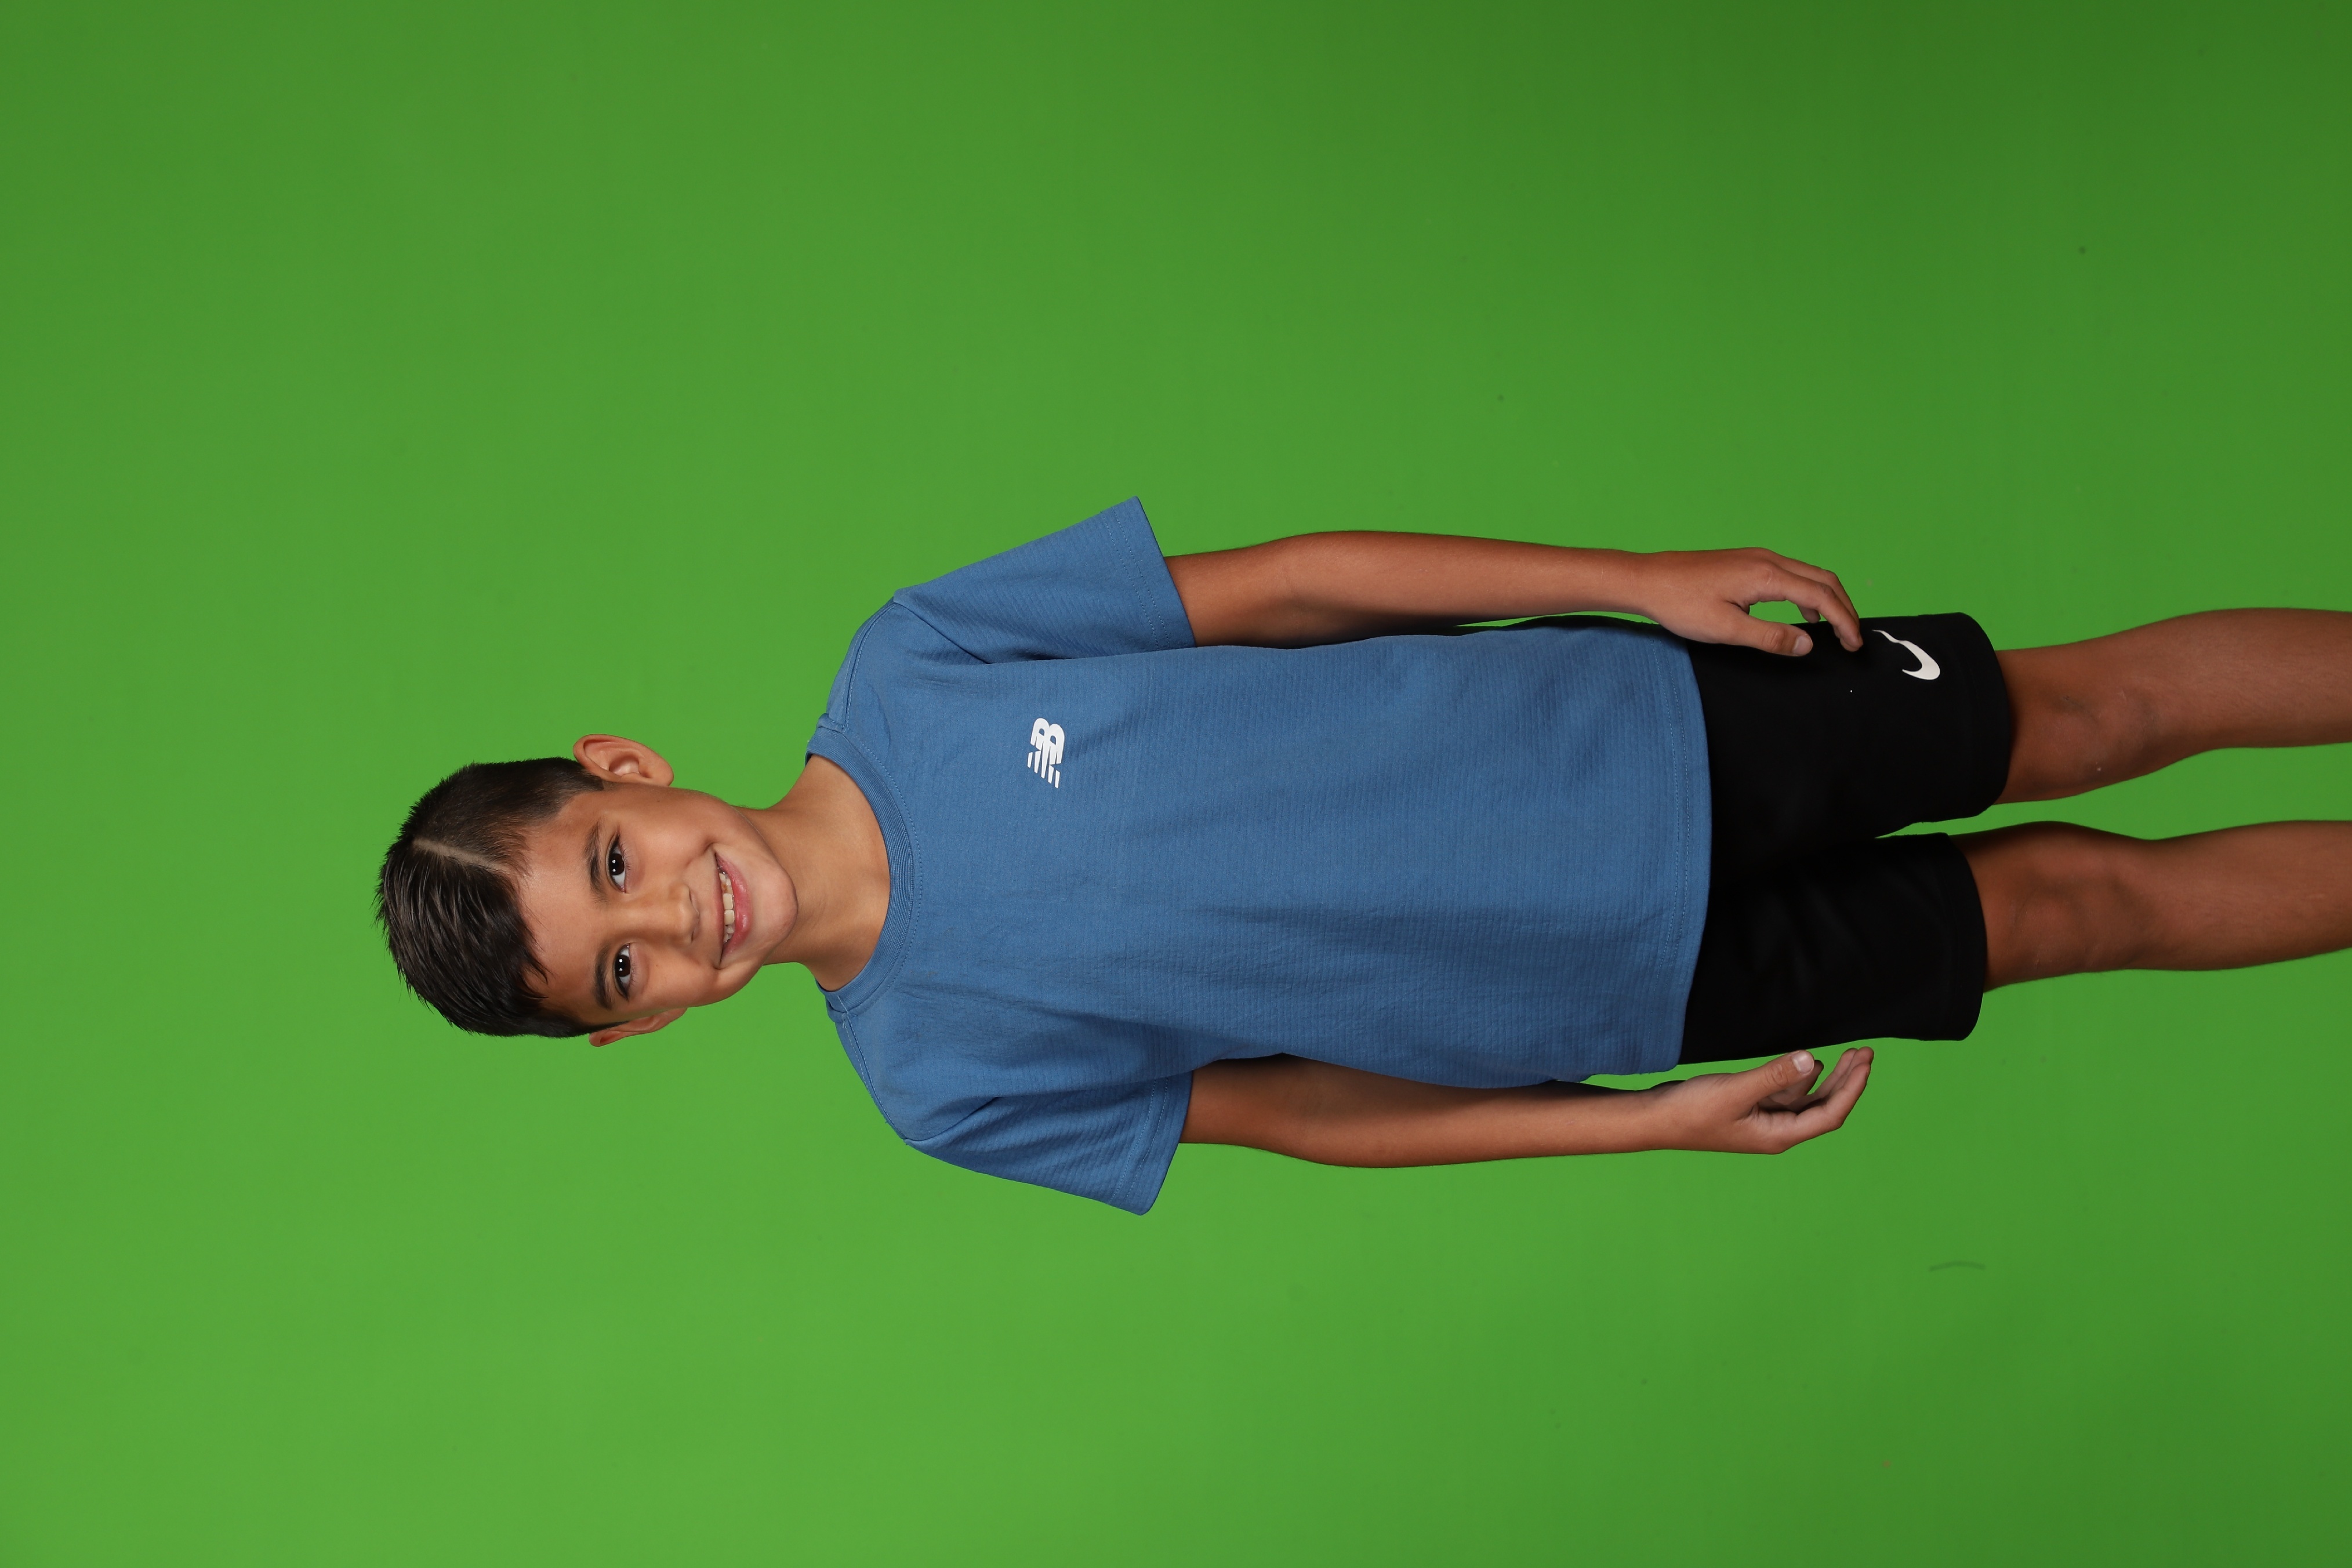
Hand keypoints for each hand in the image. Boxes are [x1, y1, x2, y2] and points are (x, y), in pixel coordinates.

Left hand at [1629, 548, 1862, 655]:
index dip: (1844, 621)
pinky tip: (1801, 615)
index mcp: (1766, 575)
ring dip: (1827, 600)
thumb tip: (1808, 644)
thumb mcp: (1726, 629)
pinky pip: (1791, 574)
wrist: (1648, 580)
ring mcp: (1757, 558)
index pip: (1821, 596)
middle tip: (1852, 638)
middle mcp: (1767, 560)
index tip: (1854, 645)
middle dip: (1844, 608)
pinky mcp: (1747, 562)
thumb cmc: (1681, 604)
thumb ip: (1770, 637)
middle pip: (1823, 579)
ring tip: (1833, 629)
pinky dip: (1807, 594)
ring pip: (1808, 575)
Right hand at [1643, 1048, 1874, 1152]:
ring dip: (1828, 1078)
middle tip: (1865, 1052)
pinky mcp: (1751, 1109)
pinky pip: (1786, 1095)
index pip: (1829, 1114)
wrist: (1657, 1118)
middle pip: (1824, 1107)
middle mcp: (1777, 1131)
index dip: (1852, 1088)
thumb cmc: (1691, 1111)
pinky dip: (1800, 1079)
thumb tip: (1810, 1059)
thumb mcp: (1735, 1091)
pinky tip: (1807, 1064)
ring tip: (1846, 1055)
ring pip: (1806, 1100)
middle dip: (1847, 1080)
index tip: (1865, 1062)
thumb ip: (1773, 1076)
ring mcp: (1764, 1120)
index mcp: (1779, 1135)